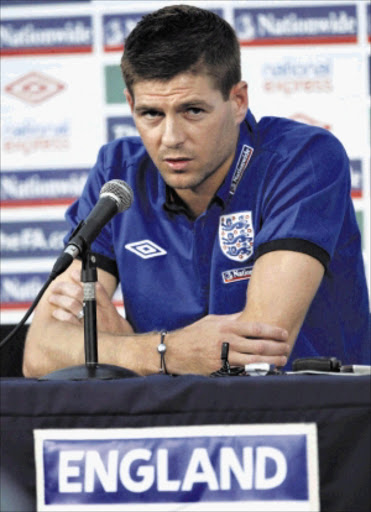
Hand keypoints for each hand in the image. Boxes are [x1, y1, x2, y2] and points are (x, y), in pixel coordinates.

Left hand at [48, 269, 132, 334]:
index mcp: (108, 308)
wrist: (121, 353)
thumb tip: (92, 288)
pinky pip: (68, 320)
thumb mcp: (116, 317)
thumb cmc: (117, 334)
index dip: (82, 278)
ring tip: (53, 298)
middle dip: (65, 287)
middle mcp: (99, 314)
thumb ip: (105, 305)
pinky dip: (60, 314)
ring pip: (72, 304)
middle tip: (58, 287)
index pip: (95, 287)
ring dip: (59, 299)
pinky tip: (56, 313)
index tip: (74, 273)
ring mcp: (91, 323)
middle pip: (80, 293)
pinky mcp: (83, 334)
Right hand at [166, 313, 288, 374]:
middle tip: (287, 348)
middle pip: (258, 346)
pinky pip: (242, 371)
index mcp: (226, 327)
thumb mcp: (212, 320)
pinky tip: (265, 371)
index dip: (273, 332)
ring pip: (253, 361)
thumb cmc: (194, 334)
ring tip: (281, 360)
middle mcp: (226, 341)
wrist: (175, 350)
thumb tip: (248, 316)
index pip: (255, 328)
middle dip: (276, 347)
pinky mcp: (220, 369)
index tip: (284, 334)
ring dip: (271, 361)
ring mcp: (223, 357)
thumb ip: (231, 319)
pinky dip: (256, 371)